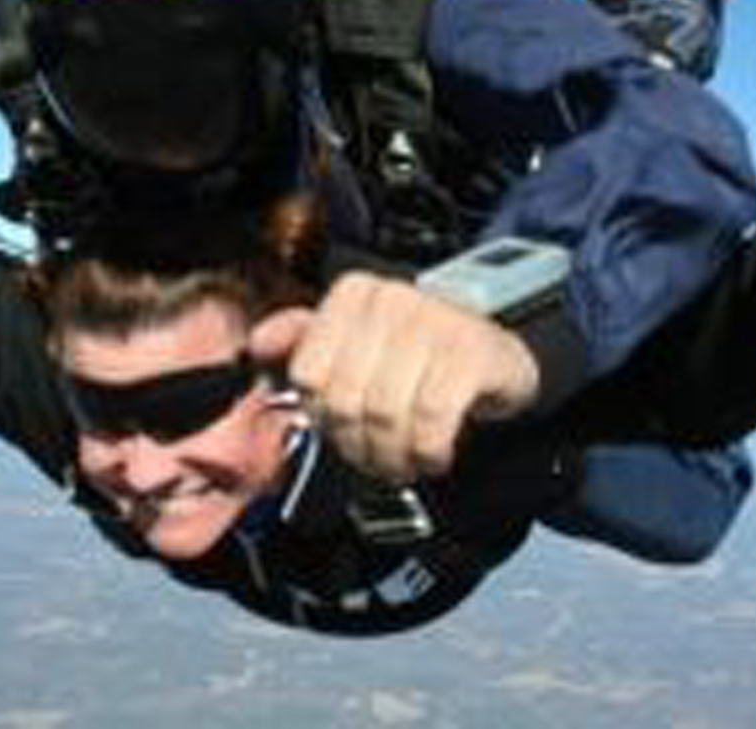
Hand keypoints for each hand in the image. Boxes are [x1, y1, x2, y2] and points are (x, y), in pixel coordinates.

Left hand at [249, 272, 538, 483]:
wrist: (497, 358)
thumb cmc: (420, 356)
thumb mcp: (358, 341)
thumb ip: (304, 340)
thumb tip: (258, 344)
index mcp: (354, 294)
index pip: (309, 372)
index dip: (321, 414)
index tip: (340, 428)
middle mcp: (393, 298)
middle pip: (345, 399)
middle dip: (356, 444)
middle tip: (374, 458)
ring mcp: (436, 321)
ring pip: (386, 413)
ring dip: (392, 455)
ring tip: (402, 461)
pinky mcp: (472, 353)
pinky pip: (431, 420)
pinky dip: (428, 450)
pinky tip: (433, 454)